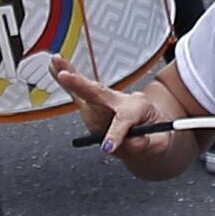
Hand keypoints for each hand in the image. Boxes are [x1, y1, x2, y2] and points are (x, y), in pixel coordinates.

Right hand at [55, 62, 190, 175]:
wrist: (154, 127)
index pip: (125, 118)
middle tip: (67, 78)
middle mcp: (120, 100)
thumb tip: (129, 144)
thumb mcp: (160, 143)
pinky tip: (54, 68)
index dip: (117, 133)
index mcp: (139, 107)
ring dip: (71, 79)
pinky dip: (66, 80)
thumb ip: (146, 144)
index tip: (108, 147)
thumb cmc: (156, 133)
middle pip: (100, 93)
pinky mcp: (94, 106)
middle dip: (83, 85)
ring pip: (87, 90)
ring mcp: (105, 102)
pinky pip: (78, 93)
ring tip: (57, 70)